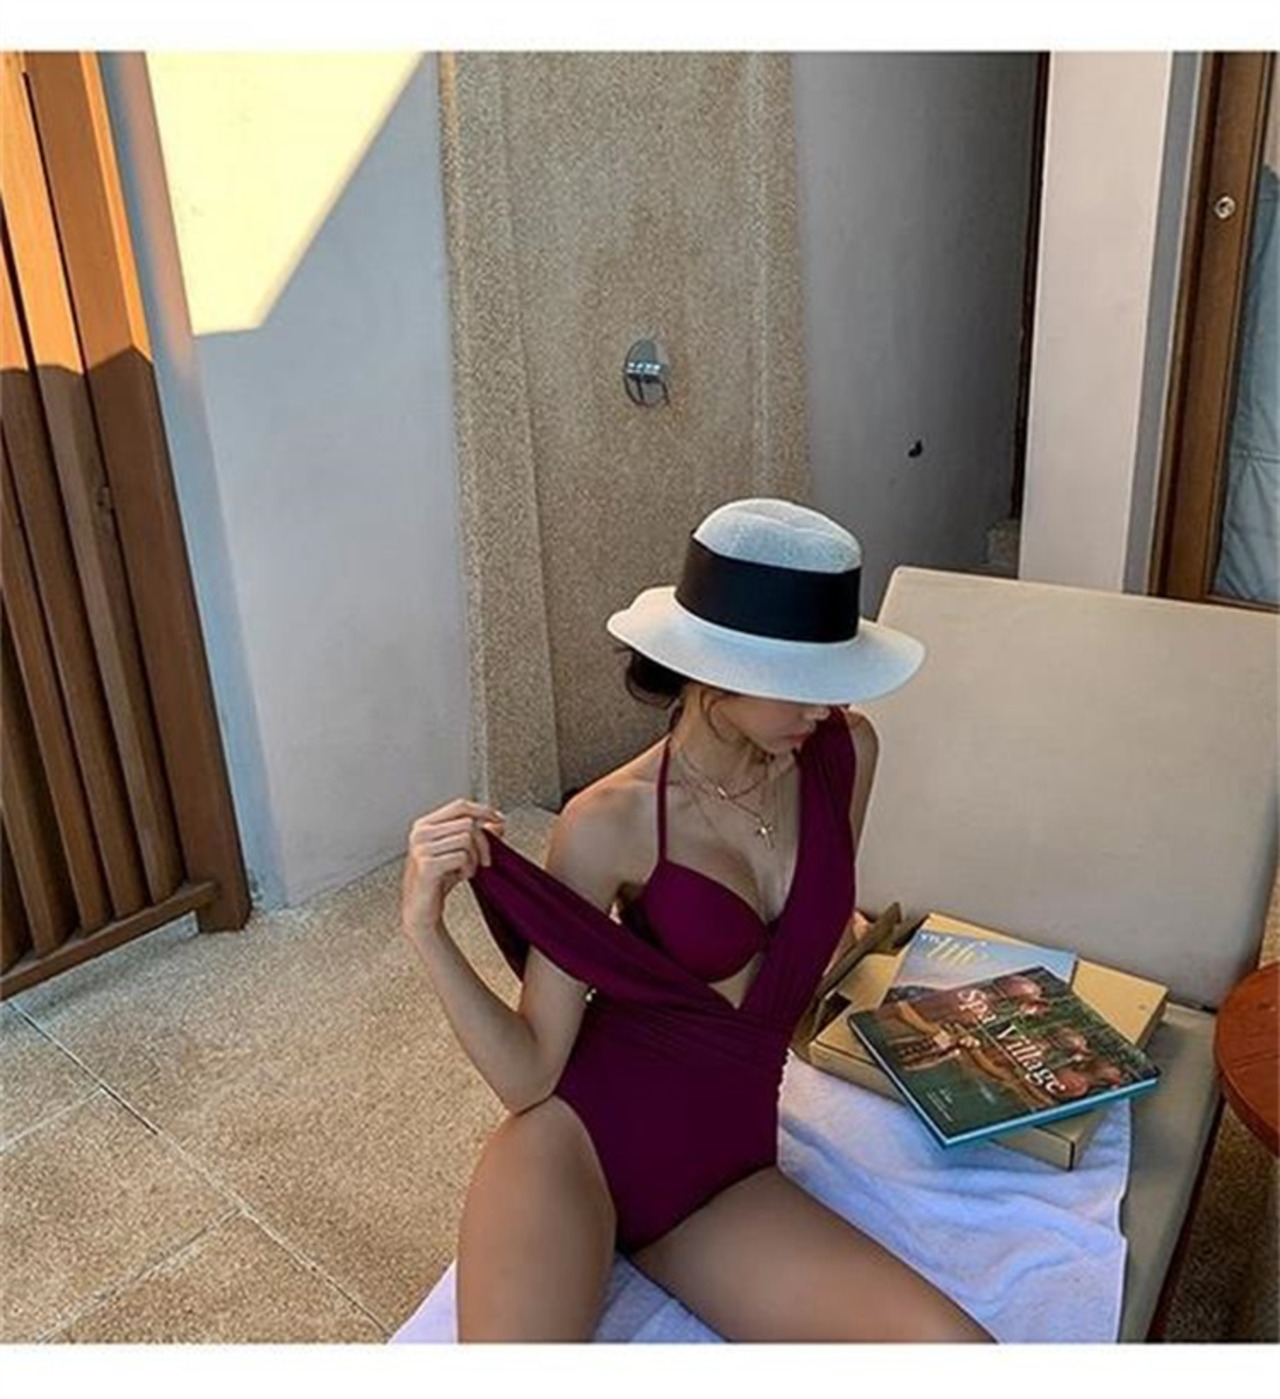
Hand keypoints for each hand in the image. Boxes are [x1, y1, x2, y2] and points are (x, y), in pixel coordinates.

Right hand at [402, 798, 505, 940]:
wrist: (421, 909)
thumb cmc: (438, 880)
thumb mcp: (459, 853)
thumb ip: (476, 835)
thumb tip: (498, 823)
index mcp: (425, 825)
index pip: (460, 806)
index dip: (483, 810)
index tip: (499, 820)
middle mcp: (420, 833)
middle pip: (467, 823)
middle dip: (483, 843)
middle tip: (484, 860)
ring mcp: (421, 848)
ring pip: (466, 838)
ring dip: (474, 858)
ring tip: (466, 869)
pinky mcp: (427, 865)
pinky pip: (461, 856)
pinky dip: (468, 869)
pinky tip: (460, 876)